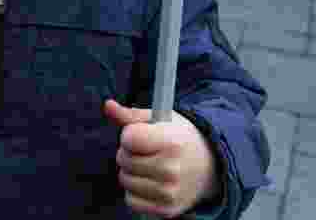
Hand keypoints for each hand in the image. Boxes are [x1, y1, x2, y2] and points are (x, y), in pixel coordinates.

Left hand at [104, 99, 220, 217]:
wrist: (208, 166)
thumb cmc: (178, 137)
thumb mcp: (161, 119)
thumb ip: (131, 115)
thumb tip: (108, 106)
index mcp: (172, 142)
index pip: (128, 138)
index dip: (130, 134)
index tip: (142, 134)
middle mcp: (171, 170)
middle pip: (123, 158)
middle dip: (129, 152)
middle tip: (148, 150)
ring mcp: (168, 193)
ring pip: (124, 179)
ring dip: (130, 171)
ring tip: (150, 164)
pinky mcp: (166, 210)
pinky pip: (130, 199)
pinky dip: (135, 190)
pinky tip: (150, 181)